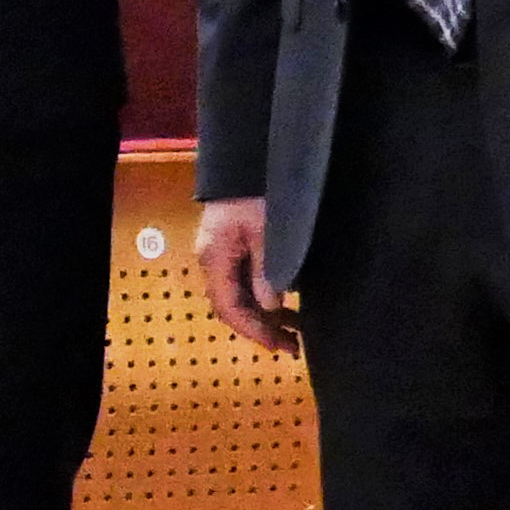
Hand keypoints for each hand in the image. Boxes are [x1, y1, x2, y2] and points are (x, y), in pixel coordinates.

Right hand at [198, 197, 298, 353]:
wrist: (245, 162)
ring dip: (266, 316)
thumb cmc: (255, 195)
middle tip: (292, 347)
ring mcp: (221, 255)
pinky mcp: (233, 249)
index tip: (278, 346)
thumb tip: (270, 307)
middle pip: (234, 306)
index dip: (253, 330)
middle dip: (262, 328)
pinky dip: (266, 299)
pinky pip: (246, 283)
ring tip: (296, 332)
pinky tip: (286, 307)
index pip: (230, 307)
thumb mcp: (266, 232)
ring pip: (241, 297)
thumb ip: (267, 271)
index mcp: (216, 259)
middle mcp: (214, 262)